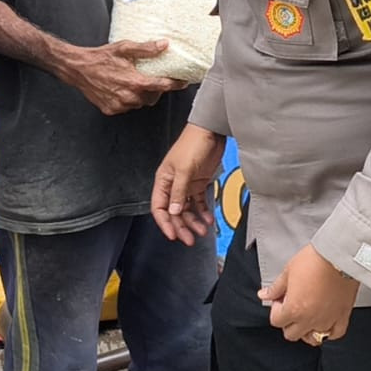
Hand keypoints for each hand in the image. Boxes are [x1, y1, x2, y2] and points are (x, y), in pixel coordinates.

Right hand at [57, 39, 186, 114]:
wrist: (78, 68)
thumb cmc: (101, 57)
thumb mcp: (125, 48)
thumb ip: (146, 49)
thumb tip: (164, 45)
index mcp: (134, 82)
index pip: (162, 86)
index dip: (175, 84)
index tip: (183, 83)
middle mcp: (128, 96)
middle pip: (152, 97)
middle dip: (156, 90)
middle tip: (154, 80)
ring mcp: (119, 105)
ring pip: (140, 104)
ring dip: (142, 96)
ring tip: (137, 84)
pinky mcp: (110, 109)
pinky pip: (126, 107)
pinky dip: (129, 100)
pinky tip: (124, 90)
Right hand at [151, 124, 225, 245]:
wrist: (211, 131)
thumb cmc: (193, 145)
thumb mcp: (185, 169)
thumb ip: (179, 191)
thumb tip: (174, 212)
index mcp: (163, 181)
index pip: (159, 208)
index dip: (165, 223)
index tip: (173, 235)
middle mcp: (173, 185)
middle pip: (174, 212)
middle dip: (181, 226)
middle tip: (190, 239)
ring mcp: (186, 185)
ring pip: (187, 209)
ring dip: (194, 221)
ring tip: (203, 231)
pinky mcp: (199, 182)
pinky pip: (199, 201)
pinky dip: (203, 211)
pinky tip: (209, 219)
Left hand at [260, 244, 360, 344]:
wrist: (340, 255)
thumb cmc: (316, 260)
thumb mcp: (289, 270)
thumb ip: (276, 288)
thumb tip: (265, 294)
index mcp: (294, 309)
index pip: (276, 321)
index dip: (276, 308)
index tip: (282, 299)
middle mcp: (309, 318)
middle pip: (291, 334)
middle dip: (289, 322)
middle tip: (293, 307)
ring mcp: (327, 319)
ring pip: (313, 338)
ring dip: (307, 330)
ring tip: (308, 317)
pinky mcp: (342, 315)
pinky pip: (335, 333)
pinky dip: (330, 332)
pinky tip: (326, 324)